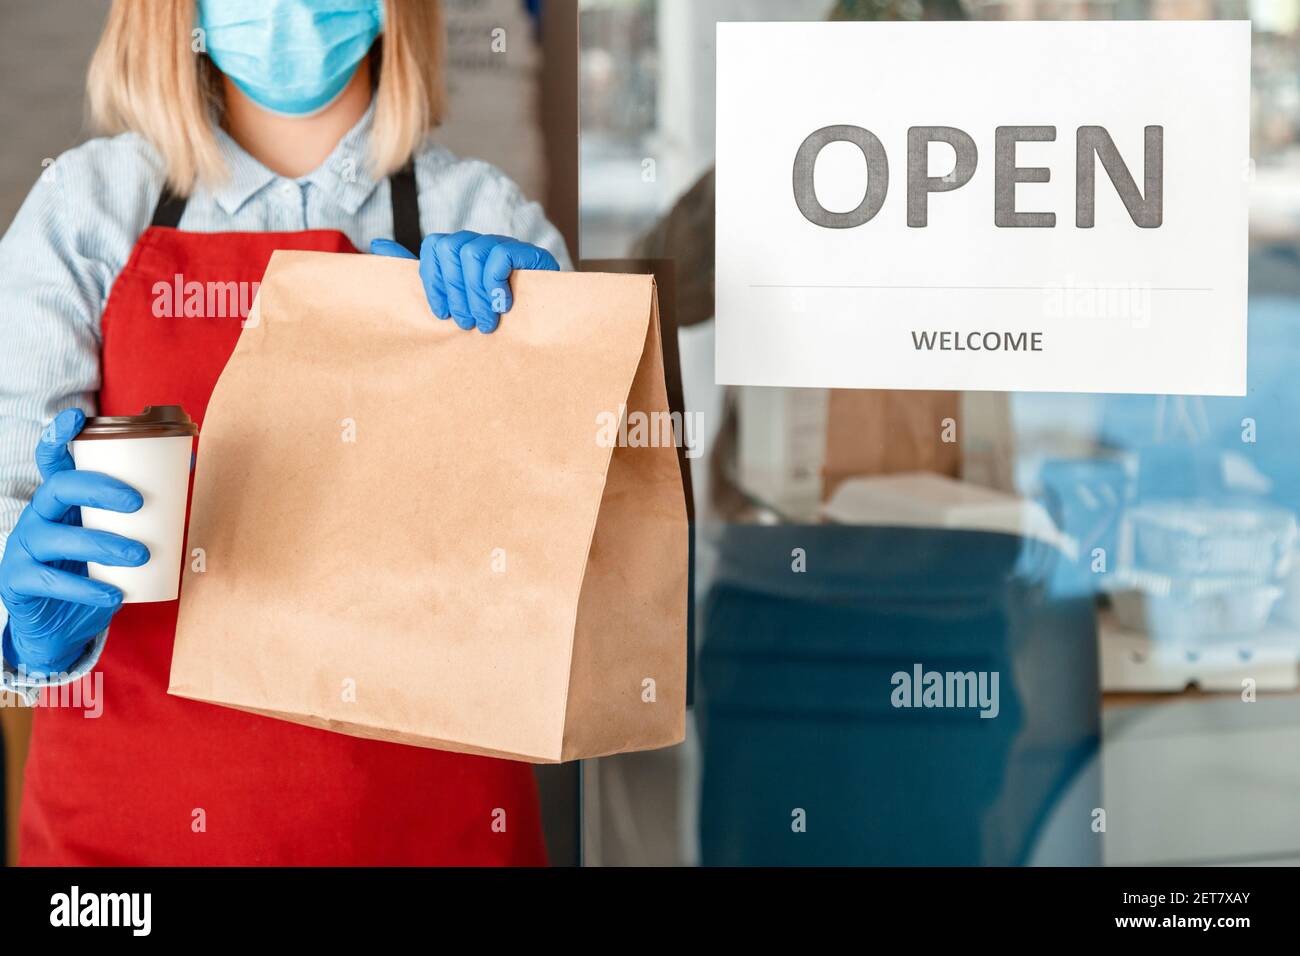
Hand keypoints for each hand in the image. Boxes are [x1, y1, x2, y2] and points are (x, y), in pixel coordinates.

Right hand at [0, 409, 149, 674]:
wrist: (64, 626)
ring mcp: (23, 548)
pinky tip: (113, 593)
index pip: (53, 461)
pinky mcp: (19, 581)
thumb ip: (146, 508)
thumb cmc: (96, 572)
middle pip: (58, 487)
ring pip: (57, 537)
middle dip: (98, 489)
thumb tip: (187, 466)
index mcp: (61, 500)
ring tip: (140, 555)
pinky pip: (51, 580)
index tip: (76, 417)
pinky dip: (85, 587)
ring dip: (103, 544)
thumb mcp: (118, 537)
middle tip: (137, 502)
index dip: (59, 437)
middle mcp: (38, 517)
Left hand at [371, 231, 559, 333]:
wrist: (540, 322)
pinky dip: (496, 283)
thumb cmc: (491, 314)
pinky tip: (503, 305)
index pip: (433, 248)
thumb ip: (418, 271)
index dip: (434, 281)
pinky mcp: (528, 254)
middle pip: (450, 248)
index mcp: (459, 252)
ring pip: (472, 252)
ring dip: (476, 294)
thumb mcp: (452, 297)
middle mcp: (479, 243)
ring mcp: (504, 246)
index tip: (442, 314)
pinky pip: (500, 256)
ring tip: (486, 322)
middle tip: (466, 323)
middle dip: (454, 291)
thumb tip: (376, 243)